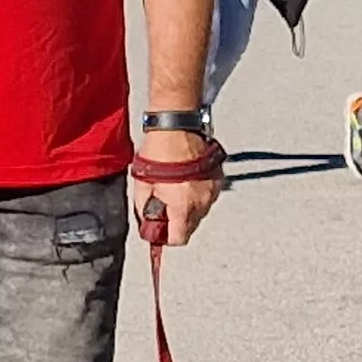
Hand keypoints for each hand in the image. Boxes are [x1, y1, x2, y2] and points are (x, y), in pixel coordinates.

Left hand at [133, 129, 222, 247]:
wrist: (177, 124)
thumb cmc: (159, 149)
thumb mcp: (142, 182)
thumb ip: (144, 208)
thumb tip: (147, 221)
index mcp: (183, 205)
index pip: (179, 238)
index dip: (166, 236)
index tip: (158, 229)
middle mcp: (202, 201)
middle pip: (191, 226)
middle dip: (176, 221)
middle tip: (162, 206)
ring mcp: (213, 189)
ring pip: (200, 212)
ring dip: (187, 208)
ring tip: (173, 189)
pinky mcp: (218, 177)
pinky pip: (207, 196)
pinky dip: (196, 194)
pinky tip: (185, 181)